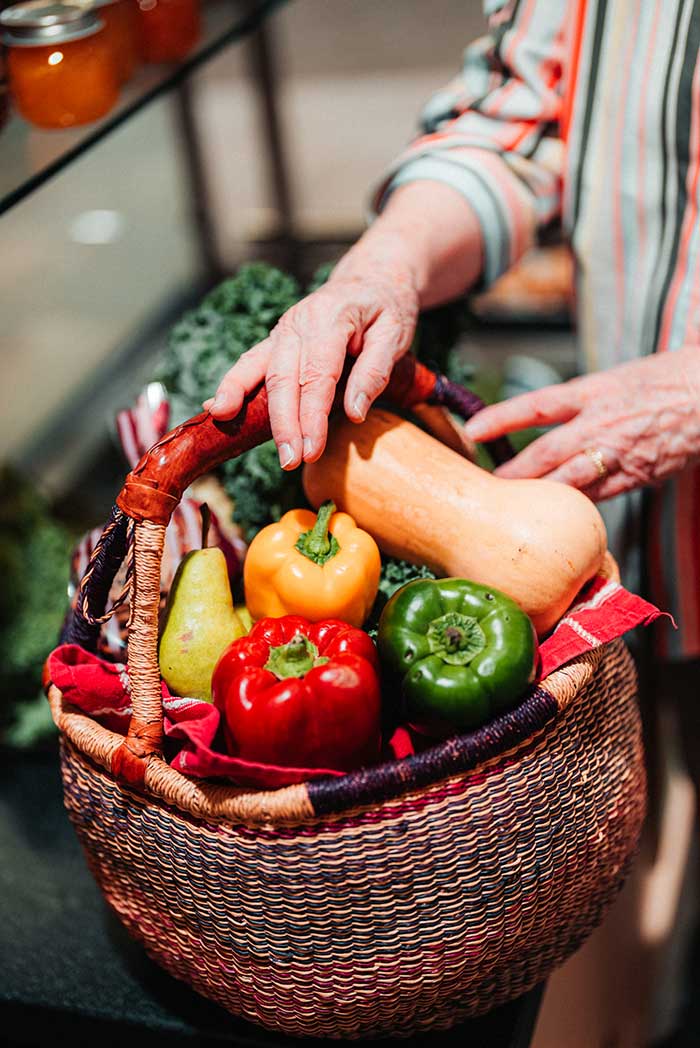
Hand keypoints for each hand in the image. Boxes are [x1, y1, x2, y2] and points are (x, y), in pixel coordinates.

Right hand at [204, 248, 418, 469]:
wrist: (371, 279)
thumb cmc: (386, 309)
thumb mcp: (396, 333)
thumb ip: (376, 371)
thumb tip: (354, 413)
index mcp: (331, 318)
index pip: (318, 376)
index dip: (312, 416)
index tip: (312, 450)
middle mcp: (299, 323)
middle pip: (284, 378)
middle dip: (283, 423)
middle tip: (289, 461)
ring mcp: (283, 331)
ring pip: (259, 370)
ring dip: (245, 405)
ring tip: (229, 431)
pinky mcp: (276, 342)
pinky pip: (249, 364)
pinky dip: (231, 385)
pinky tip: (215, 409)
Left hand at [463, 347, 699, 499]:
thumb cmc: (660, 382)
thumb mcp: (614, 380)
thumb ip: (577, 402)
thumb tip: (538, 419)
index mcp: (594, 391)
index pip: (538, 405)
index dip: (502, 418)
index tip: (471, 430)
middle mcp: (602, 423)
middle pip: (547, 453)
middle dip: (514, 473)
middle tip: (484, 486)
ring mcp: (619, 453)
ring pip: (569, 482)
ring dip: (539, 495)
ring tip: (510, 508)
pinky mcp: (637, 476)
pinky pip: (598, 496)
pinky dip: (575, 506)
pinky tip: (555, 516)